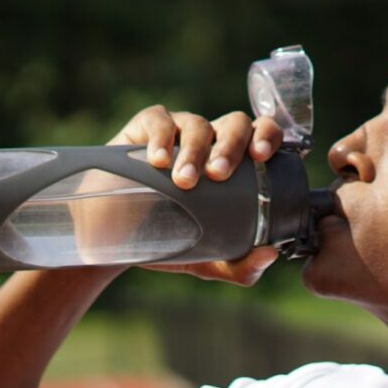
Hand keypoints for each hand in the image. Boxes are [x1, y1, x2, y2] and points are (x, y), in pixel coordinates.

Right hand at [103, 105, 283, 285]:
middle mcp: (214, 141)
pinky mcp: (145, 128)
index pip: (263, 134)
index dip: (268, 136)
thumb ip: (241, 267)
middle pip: (235, 124)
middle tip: (218, 175)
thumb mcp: (209, 259)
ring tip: (184, 180)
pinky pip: (159, 120)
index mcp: (238, 163)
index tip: (261, 156)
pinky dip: (161, 138)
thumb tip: (269, 255)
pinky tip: (158, 160)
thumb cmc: (173, 239)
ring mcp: (180, 131)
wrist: (119, 238)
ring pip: (198, 125)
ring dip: (195, 151)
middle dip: (231, 146)